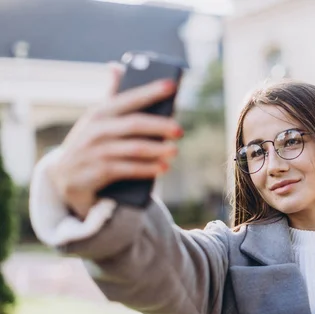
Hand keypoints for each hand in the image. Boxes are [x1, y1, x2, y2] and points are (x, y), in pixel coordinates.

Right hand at [47, 63, 182, 218]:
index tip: (171, 85)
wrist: (64, 176)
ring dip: (157, 150)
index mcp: (99, 113)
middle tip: (180, 130)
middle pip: (135, 124)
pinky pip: (129, 169)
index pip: (129, 98)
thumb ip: (110, 95)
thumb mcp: (96, 119)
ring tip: (174, 151)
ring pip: (134, 148)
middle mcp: (96, 129)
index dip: (150, 91)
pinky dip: (148, 168)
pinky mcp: (99, 171)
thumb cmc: (89, 143)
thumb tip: (116, 66)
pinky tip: (162, 168)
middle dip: (160, 126)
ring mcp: (96, 151)